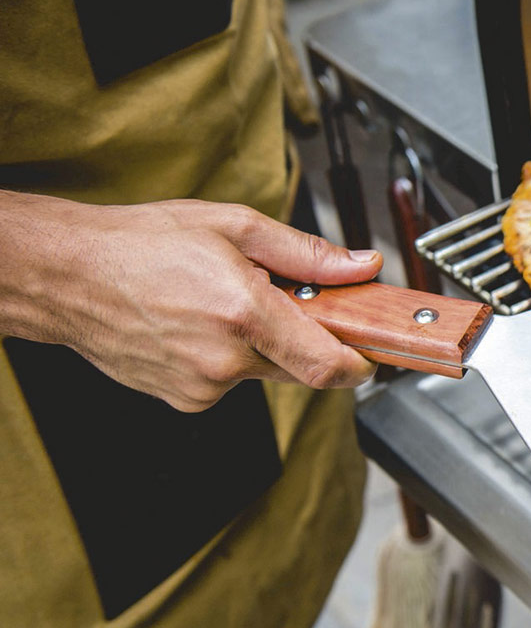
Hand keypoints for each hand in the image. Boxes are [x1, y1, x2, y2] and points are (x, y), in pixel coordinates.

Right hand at [0, 191, 382, 411]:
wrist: (64, 275)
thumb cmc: (139, 244)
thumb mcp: (234, 227)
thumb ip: (307, 255)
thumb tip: (361, 266)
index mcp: (243, 313)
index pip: (328, 366)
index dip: (360, 365)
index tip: (370, 352)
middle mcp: (223, 360)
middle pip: (303, 370)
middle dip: (311, 342)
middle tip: (291, 305)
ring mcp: (201, 387)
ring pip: (266, 374)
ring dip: (265, 347)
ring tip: (225, 306)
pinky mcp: (183, 400)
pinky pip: (231, 383)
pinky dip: (231, 357)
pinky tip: (199, 326)